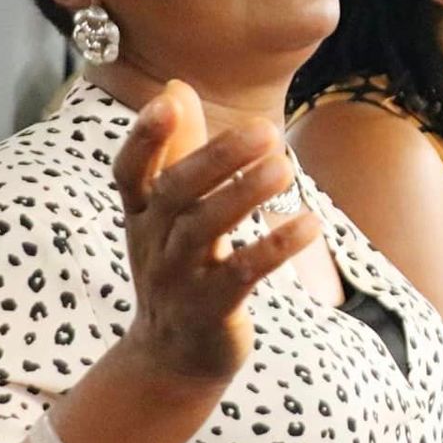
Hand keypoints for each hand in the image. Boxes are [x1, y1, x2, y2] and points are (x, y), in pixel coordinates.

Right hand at [112, 88, 320, 383]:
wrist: (173, 356)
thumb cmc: (178, 265)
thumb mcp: (168, 211)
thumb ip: (176, 150)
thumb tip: (175, 86)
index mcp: (141, 213)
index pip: (131, 169)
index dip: (145, 137)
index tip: (169, 101)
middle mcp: (153, 242)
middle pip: (176, 193)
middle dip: (217, 159)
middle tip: (267, 130)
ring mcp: (179, 279)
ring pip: (206, 231)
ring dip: (246, 196)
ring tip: (287, 167)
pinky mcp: (212, 311)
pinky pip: (242, 275)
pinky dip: (275, 248)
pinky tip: (311, 223)